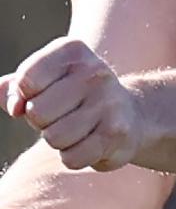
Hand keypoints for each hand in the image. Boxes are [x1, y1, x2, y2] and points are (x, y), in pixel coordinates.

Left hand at [0, 37, 140, 171]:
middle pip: (36, 111)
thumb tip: (13, 106)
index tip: (39, 94)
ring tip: (76, 128)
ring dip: (58, 141)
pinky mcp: (116, 133)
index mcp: (72, 51)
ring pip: (53, 137)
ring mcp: (107, 102)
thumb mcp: (45, 80)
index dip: (23, 96)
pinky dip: (73, 157)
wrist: (129, 112)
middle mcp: (94, 71)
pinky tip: (89, 142)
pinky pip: (72, 158)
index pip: (26, 80)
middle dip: (41, 121)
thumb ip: (14, 87)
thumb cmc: (73, 95)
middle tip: (61, 114)